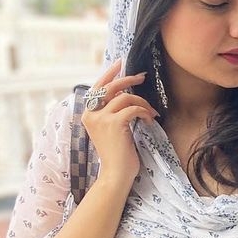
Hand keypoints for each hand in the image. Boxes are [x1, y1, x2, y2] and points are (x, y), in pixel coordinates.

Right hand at [81, 58, 159, 187]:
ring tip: (150, 113)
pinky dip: (145, 112)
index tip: (121, 63)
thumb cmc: (117, 153)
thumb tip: (125, 91)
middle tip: (142, 77)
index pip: (97, 87)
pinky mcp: (114, 124)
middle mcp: (91, 114)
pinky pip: (133, 108)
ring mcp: (101, 118)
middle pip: (111, 86)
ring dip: (142, 102)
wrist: (116, 174)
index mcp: (87, 114)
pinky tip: (149, 121)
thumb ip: (111, 111)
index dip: (109, 73)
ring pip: (126, 97)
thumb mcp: (110, 129)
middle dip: (128, 79)